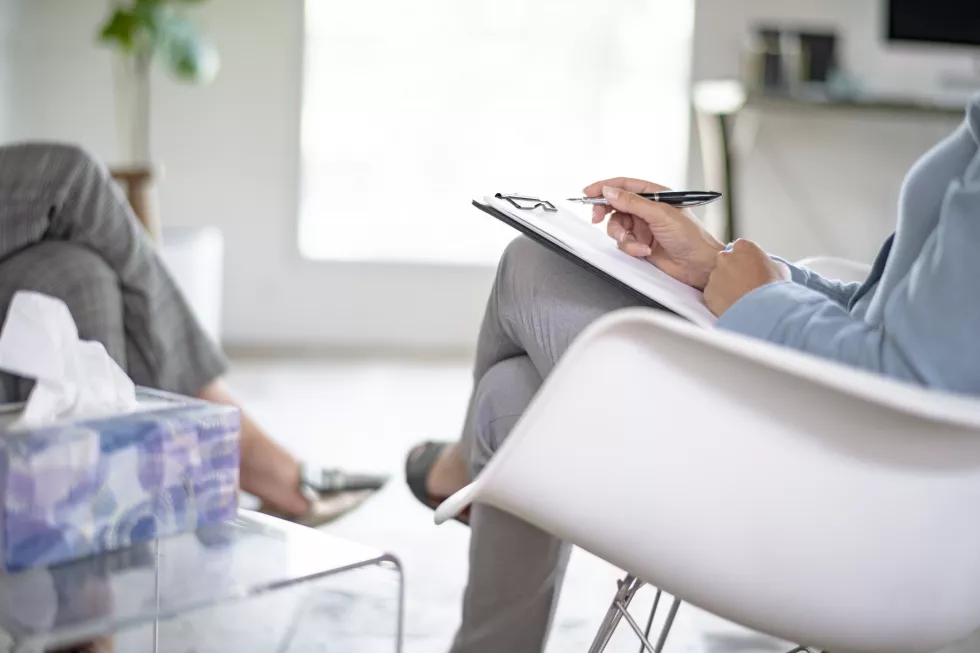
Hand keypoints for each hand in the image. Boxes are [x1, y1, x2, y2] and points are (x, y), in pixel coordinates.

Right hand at [583, 177, 723, 288]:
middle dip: (605, 212)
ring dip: (621, 235)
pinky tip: (645, 251)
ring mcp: (642, 227)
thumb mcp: (660, 214)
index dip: (605, 187)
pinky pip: (623, 243)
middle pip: (615, 205)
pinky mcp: (640, 244)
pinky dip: (630, 248)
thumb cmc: (691, 237)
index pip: (624, 185)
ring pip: (617, 226)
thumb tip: (609, 191)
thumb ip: (632, 202)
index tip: (588, 192)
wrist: (700, 266)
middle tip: (597, 218)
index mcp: (654, 195)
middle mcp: (647, 209)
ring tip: (633, 243)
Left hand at [703, 239, 789, 315]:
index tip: (750, 270)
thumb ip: (769, 264)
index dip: (745, 260)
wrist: (763, 309)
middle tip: (743, 285)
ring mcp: (715, 275)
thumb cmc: (775, 288)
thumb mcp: (780, 269)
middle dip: (732, 271)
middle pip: (726, 262)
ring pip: (717, 279)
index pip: (740, 248)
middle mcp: (726, 257)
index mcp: (744, 248)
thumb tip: (769, 268)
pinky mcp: (708, 292)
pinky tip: (732, 306)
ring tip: (739, 299)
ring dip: (725, 287)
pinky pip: (712, 295)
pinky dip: (719, 300)